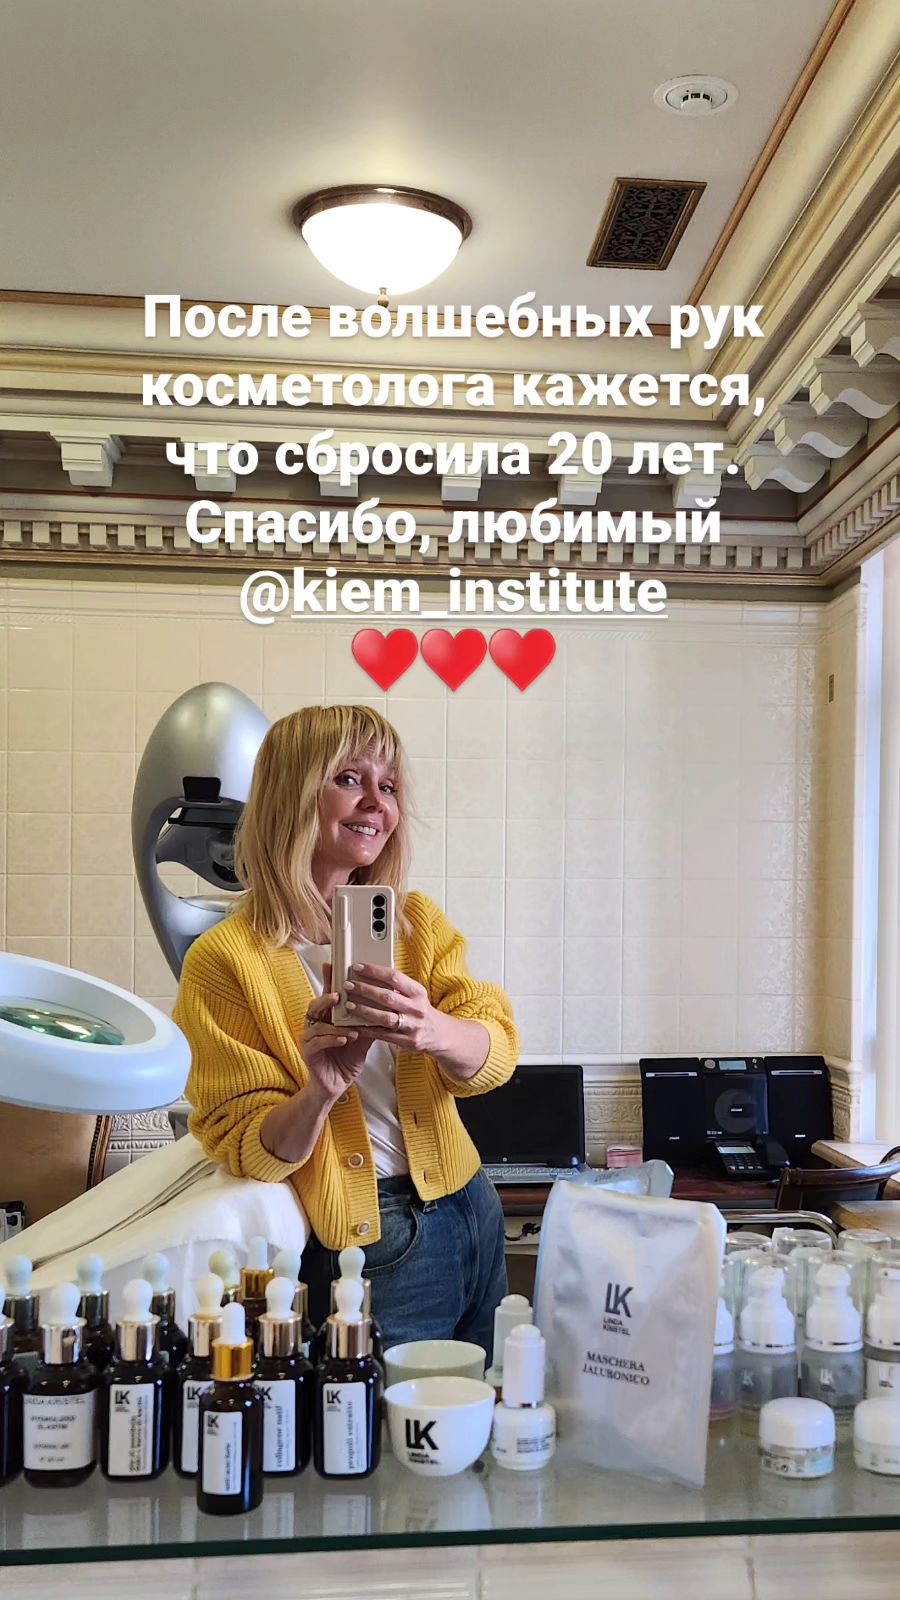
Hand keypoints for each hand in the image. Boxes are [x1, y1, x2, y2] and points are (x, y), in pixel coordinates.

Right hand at [301, 976, 370, 1101]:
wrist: (337, 1083)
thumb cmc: (347, 1057)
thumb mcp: (362, 1037)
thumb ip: (368, 1021)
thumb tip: (384, 1006)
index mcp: (327, 1017)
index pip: (328, 995)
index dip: (329, 980)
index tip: (333, 965)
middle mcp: (315, 1024)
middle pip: (315, 1005)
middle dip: (326, 998)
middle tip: (339, 995)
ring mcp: (309, 1038)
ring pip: (315, 1024)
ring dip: (334, 1024)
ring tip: (350, 1027)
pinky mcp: (308, 1052)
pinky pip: (316, 1042)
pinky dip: (331, 1039)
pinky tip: (343, 1038)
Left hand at [340, 963, 441, 1052]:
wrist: (440, 1034)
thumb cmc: (422, 1011)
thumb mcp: (416, 995)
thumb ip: (398, 986)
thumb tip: (370, 975)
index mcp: (417, 992)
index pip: (394, 977)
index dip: (374, 971)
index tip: (358, 968)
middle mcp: (416, 1008)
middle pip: (387, 997)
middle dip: (365, 990)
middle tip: (349, 985)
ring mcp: (412, 1026)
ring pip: (384, 1017)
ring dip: (364, 1011)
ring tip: (349, 1005)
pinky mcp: (407, 1041)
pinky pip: (383, 1035)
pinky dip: (367, 1030)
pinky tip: (355, 1026)